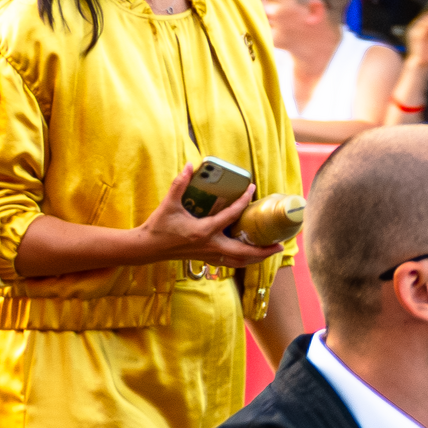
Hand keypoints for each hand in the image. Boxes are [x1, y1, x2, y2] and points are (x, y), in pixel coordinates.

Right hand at [134, 166, 286, 270]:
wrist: (146, 248)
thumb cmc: (158, 226)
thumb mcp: (169, 204)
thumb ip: (179, 184)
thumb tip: (189, 165)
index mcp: (203, 231)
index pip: (230, 216)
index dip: (243, 201)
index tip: (252, 189)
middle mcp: (209, 245)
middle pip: (243, 252)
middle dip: (263, 250)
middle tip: (280, 244)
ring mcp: (208, 255)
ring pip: (238, 261)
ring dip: (256, 258)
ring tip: (271, 252)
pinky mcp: (206, 258)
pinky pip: (230, 262)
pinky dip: (243, 260)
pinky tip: (251, 256)